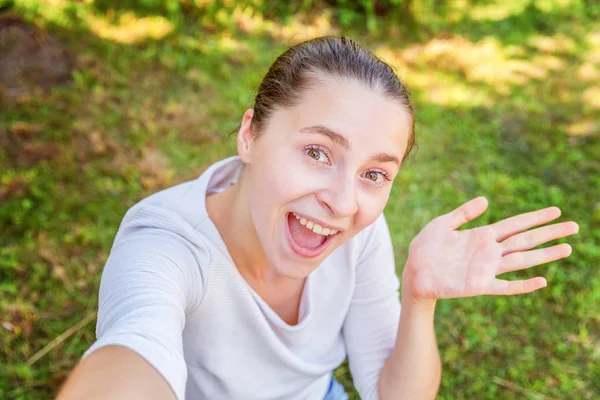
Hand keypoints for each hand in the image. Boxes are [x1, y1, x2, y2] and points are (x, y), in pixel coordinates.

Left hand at [402, 196, 578, 302]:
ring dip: (544, 255)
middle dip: (549, 233)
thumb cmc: (425, 248)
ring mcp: (486, 269)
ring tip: (566, 248)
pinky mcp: (479, 285)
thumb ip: (463, 213)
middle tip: (573, 226)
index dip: (535, 217)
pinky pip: (505, 286)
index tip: (556, 211)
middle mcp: (489, 251)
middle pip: (525, 240)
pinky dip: (522, 285)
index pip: (514, 224)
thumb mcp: (442, 224)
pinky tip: (541, 281)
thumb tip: (486, 200)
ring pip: (522, 260)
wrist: (413, 272)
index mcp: (482, 235)